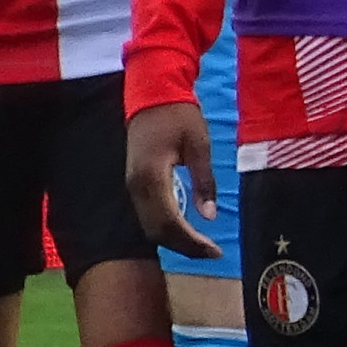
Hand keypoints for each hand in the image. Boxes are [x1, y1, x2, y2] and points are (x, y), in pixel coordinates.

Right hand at [127, 98, 217, 257]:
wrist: (151, 92)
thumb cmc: (179, 115)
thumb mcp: (200, 146)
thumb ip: (204, 182)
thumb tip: (209, 217)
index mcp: (152, 177)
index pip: (170, 222)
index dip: (191, 241)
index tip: (214, 251)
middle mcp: (136, 186)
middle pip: (157, 231)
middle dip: (184, 247)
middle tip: (211, 253)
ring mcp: (131, 185)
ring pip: (149, 226)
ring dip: (174, 240)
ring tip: (202, 246)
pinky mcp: (133, 182)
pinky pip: (147, 215)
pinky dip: (166, 228)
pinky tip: (185, 230)